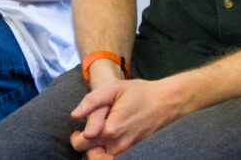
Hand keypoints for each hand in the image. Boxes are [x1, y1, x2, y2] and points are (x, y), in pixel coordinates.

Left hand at [70, 75, 196, 155]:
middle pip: (90, 156)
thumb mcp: (114, 88)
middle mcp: (118, 144)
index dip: (76, 137)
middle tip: (91, 134)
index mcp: (110, 129)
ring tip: (98, 140)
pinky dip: (107, 155)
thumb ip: (92, 101)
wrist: (166, 102)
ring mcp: (127, 150)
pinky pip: (114, 159)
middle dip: (86, 146)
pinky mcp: (134, 153)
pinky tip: (108, 145)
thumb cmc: (140, 93)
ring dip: (96, 153)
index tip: (79, 130)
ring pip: (102, 159)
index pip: (80, 144)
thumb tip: (74, 115)